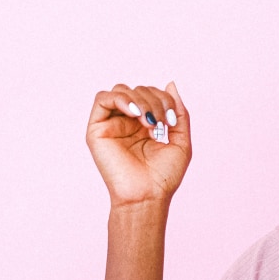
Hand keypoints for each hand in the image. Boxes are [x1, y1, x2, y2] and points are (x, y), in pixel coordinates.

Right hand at [86, 81, 191, 206]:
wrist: (148, 195)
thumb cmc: (164, 176)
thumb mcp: (181, 140)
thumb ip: (179, 112)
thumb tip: (171, 83)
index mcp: (145, 124)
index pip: (152, 94)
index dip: (165, 100)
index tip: (172, 121)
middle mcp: (127, 122)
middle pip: (138, 89)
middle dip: (154, 100)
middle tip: (161, 122)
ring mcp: (112, 124)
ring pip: (122, 91)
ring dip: (140, 100)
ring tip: (149, 120)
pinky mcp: (97, 130)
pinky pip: (102, 99)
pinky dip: (120, 99)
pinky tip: (134, 113)